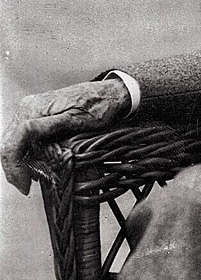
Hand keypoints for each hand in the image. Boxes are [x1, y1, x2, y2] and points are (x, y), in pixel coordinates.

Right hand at [1, 79, 130, 194]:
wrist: (111, 94)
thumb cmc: (99, 105)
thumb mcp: (76, 119)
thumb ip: (48, 127)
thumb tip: (24, 132)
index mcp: (33, 109)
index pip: (12, 143)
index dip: (14, 168)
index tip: (25, 185)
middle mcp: (28, 108)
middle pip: (9, 145)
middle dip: (17, 167)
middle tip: (29, 184)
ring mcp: (31, 111)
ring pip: (14, 143)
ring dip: (22, 162)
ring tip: (37, 175)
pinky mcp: (37, 115)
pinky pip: (23, 139)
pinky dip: (29, 153)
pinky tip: (39, 162)